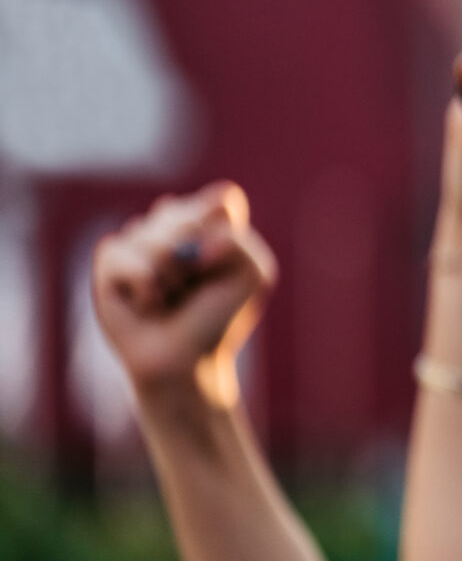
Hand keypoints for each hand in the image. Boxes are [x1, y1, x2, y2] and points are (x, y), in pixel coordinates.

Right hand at [91, 183, 276, 406]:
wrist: (184, 361)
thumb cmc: (218, 318)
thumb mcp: (251, 277)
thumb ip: (238, 244)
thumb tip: (190, 244)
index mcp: (213, 224)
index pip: (222, 200)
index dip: (223, 229)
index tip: (224, 261)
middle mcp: (175, 225)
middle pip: (184, 213)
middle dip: (194, 255)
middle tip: (195, 284)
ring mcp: (140, 240)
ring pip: (150, 234)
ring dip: (169, 275)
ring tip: (172, 296)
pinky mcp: (110, 260)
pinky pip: (120, 254)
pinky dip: (142, 285)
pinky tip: (148, 301)